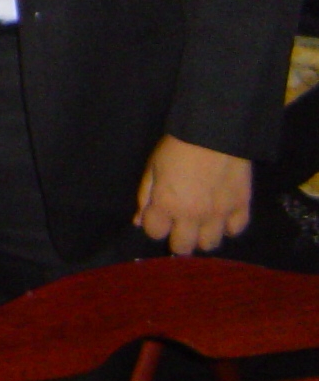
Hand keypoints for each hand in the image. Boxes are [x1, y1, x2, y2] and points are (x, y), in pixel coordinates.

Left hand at [135, 135, 251, 253]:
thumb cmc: (177, 146)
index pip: (155, 233)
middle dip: (178, 239)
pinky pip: (235, 230)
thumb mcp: (153, 166)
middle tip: (179, 226)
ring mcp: (219, 215)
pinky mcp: (241, 207)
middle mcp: (193, 217)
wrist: (216, 132)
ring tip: (201, 223)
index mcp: (166, 205)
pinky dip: (228, 226)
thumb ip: (145, 196)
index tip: (158, 217)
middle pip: (183, 248)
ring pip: (210, 245)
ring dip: (203, 236)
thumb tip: (139, 221)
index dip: (154, 226)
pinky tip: (222, 216)